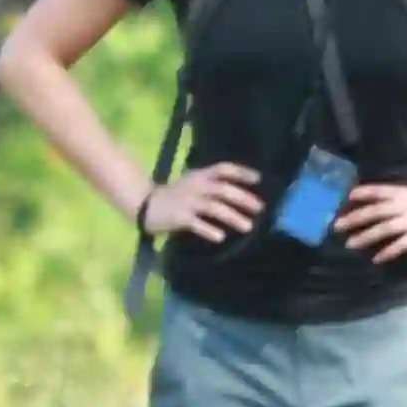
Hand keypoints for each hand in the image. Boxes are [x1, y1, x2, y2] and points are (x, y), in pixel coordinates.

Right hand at [135, 163, 260, 241]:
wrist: (145, 204)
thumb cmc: (176, 194)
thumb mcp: (194, 182)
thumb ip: (214, 184)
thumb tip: (243, 194)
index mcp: (201, 175)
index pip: (224, 169)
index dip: (241, 172)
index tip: (258, 179)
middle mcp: (196, 186)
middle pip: (223, 189)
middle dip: (243, 198)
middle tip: (260, 208)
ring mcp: (188, 202)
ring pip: (214, 208)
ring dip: (233, 217)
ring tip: (248, 227)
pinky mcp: (179, 217)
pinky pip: (196, 224)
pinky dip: (209, 230)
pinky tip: (221, 237)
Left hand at [337, 179, 406, 260]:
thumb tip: (390, 189)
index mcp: (406, 192)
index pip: (380, 191)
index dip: (363, 193)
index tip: (346, 198)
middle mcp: (406, 205)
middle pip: (376, 211)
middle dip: (355, 218)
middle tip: (337, 226)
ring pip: (384, 228)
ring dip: (366, 236)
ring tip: (350, 244)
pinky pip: (401, 244)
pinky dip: (389, 251)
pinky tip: (377, 258)